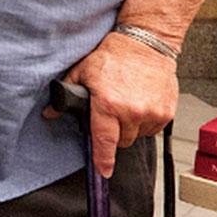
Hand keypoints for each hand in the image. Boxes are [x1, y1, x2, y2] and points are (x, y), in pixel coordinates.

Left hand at [55, 32, 177, 177]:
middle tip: (110, 113)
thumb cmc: (113, 57)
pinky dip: (145, 122)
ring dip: (130, 127)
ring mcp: (152, 113)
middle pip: (121, 141)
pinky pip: (153, 129)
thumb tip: (50, 112)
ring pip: (137, 135)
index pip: (104, 141)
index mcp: (109, 105)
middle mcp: (132, 112)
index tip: (103, 171)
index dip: (103, 160)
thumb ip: (66, 95)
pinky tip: (140, 103)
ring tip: (126, 104)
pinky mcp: (166, 112)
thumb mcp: (82, 72)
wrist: (145, 44)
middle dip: (114, 132)